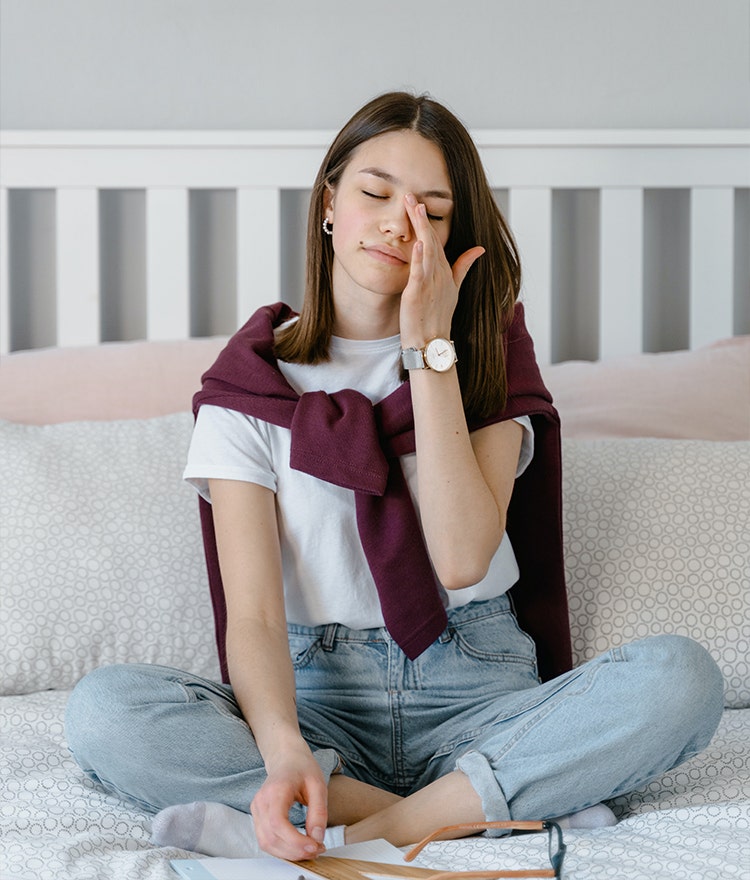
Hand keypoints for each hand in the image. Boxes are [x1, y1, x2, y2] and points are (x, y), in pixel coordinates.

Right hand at [250, 743, 328, 860]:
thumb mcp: (319, 785)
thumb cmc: (303, 769)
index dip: (295, 841)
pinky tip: (298, 846)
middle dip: (295, 851)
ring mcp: (256, 810)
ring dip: (289, 854)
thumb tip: (317, 838)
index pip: (278, 823)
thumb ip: (319, 811)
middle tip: (317, 849)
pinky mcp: (257, 817)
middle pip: (271, 838)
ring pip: (266, 843)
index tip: (315, 846)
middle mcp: (261, 801)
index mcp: (276, 790)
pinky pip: (266, 840)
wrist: (287, 759)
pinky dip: (282, 849)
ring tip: (310, 849)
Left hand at [399, 193, 483, 346]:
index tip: (420, 202)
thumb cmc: (438, 317)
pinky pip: (420, 272)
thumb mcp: (454, 289)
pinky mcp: (418, 293)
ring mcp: (430, 283)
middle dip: (422, 217)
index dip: (428, 221)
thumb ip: (464, 267)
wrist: (432, 342)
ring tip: (414, 208)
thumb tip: (480, 249)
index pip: (437, 240)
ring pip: (427, 250)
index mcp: (445, 272)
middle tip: (412, 195)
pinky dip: (420, 257)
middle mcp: (439, 274)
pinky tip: (418, 242)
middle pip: (431, 240)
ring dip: (421, 228)